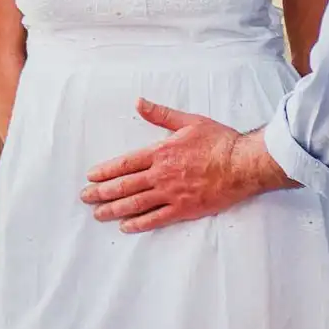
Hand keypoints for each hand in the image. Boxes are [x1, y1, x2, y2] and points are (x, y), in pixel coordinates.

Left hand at [79, 100, 295, 231]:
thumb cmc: (219, 141)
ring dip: (114, 209)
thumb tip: (139, 102)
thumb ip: (161, 114)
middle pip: (125, 186)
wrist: (243, 163)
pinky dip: (139, 223)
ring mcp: (172, 194)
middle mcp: (162, 174)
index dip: (106, 171)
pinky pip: (157, 218)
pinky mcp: (185, 209)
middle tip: (85, 198)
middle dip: (102, 192)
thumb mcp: (188, 121)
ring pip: (136, 204)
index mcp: (161, 152)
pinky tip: (126, 226)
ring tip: (98, 214)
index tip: (91, 176)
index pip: (125, 163)